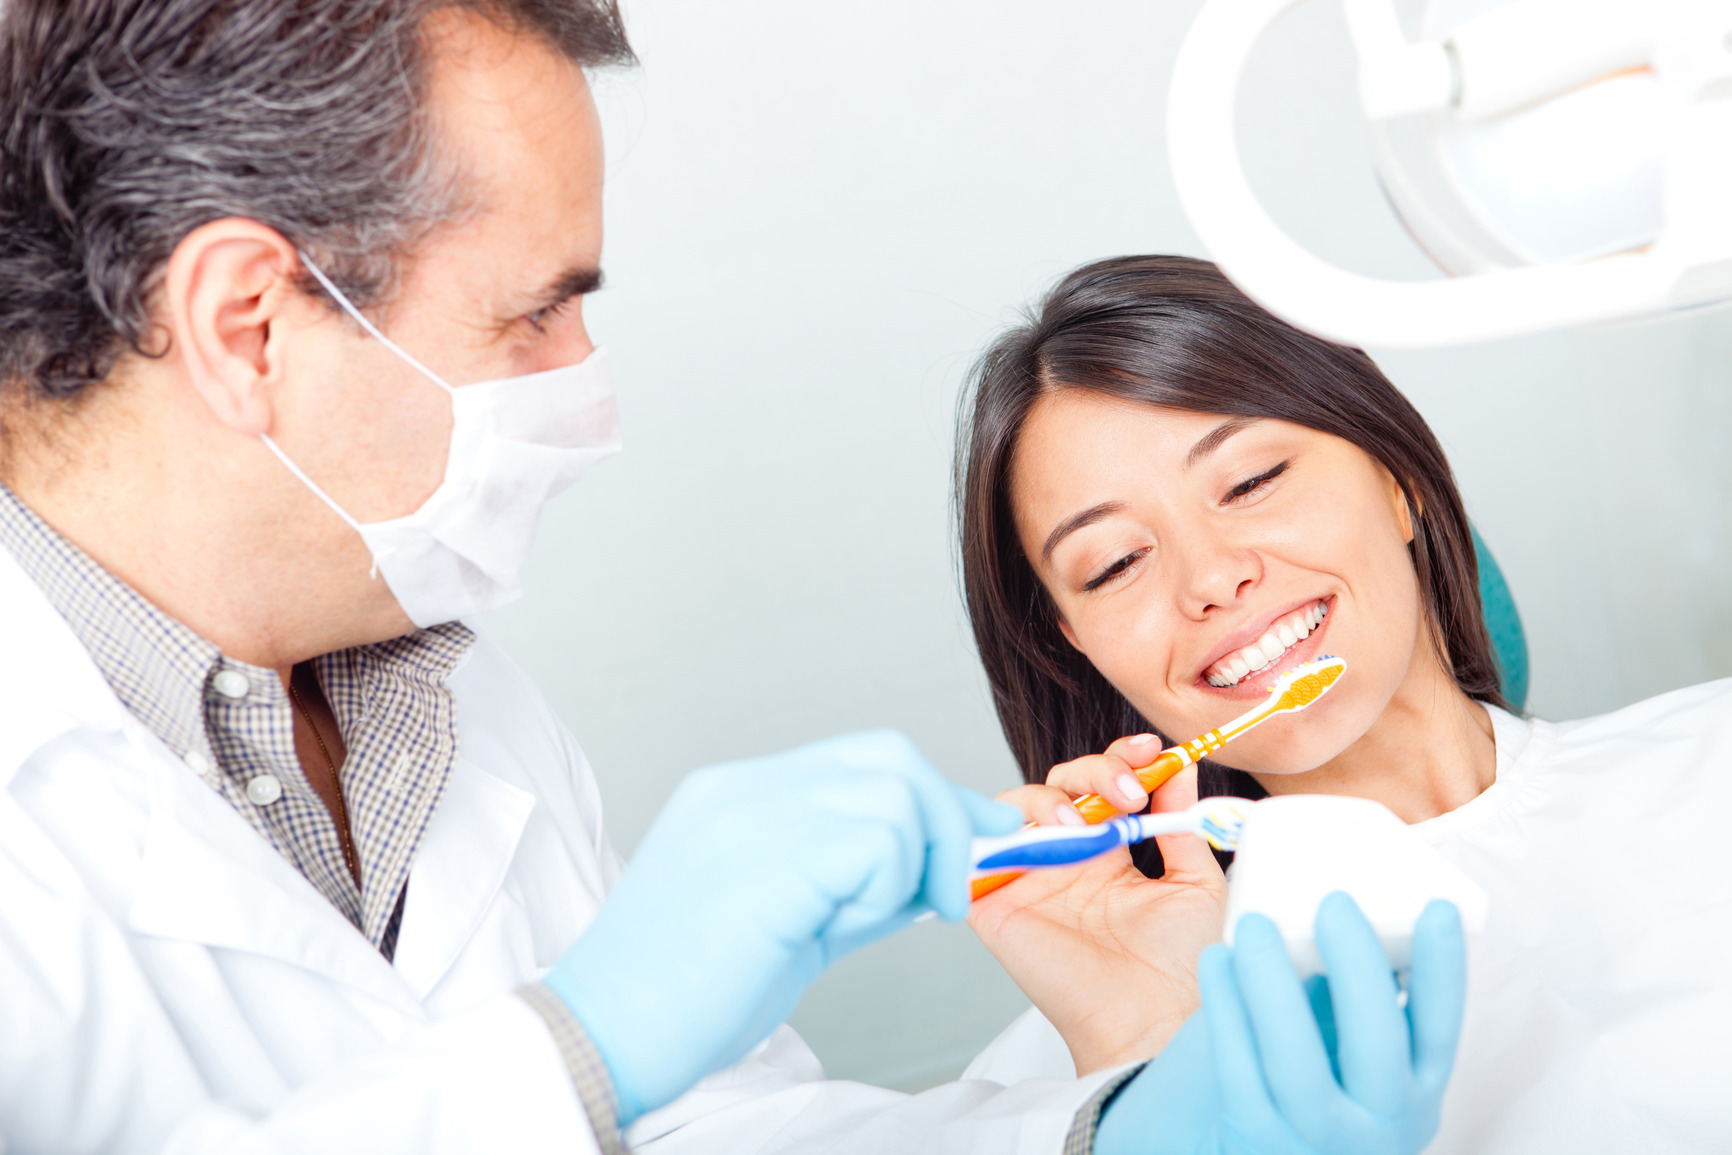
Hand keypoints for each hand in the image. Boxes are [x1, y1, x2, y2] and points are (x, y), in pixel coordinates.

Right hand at [541, 730, 1020, 1123]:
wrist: (604, 1035)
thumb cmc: (684, 995)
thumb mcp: (782, 922)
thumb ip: (852, 888)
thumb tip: (931, 876)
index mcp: (739, 793)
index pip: (865, 759)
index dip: (936, 794)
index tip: (981, 831)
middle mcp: (746, 789)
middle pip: (891, 758)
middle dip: (944, 820)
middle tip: (946, 895)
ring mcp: (753, 816)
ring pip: (896, 795)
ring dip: (912, 863)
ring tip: (866, 922)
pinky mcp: (770, 863)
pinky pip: (876, 844)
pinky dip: (886, 889)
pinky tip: (844, 927)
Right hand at [968, 735, 1227, 1073]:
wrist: (1154, 1020)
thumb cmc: (1180, 967)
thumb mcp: (1195, 883)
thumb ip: (1180, 823)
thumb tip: (1179, 767)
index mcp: (1111, 853)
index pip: (1102, 785)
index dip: (1120, 759)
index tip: (1151, 750)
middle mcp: (1067, 859)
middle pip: (1060, 784)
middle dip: (1094, 770)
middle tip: (1127, 792)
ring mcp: (1030, 877)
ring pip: (1015, 804)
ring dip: (1049, 799)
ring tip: (1083, 827)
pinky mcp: (996, 902)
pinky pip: (975, 849)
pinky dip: (993, 828)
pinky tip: (1037, 836)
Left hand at [1094, 894, 1466, 1154]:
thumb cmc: (1313, 1093)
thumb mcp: (1358, 1065)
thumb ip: (1356, 1001)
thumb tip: (1342, 910)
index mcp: (1416, 1092)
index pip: (1442, 1029)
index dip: (1444, 970)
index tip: (1435, 907)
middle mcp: (1380, 1124)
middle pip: (1378, 1043)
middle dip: (1357, 967)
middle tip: (1333, 901)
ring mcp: (1318, 1138)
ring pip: (1298, 1062)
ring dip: (1274, 984)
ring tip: (1255, 925)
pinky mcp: (1255, 1139)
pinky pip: (1238, 1071)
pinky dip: (1227, 1009)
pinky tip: (1217, 959)